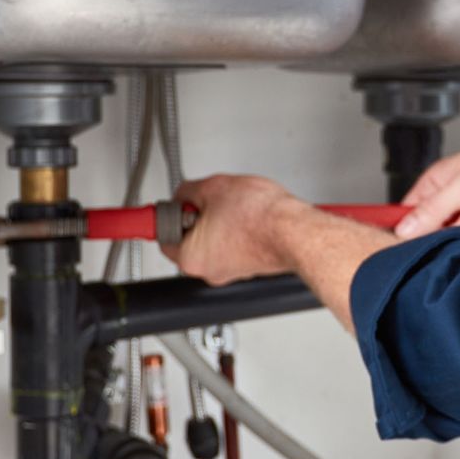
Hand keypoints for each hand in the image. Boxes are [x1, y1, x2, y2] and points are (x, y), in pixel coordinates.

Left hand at [162, 174, 299, 286]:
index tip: (172, 207)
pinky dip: (239, 230)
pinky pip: (236, 245)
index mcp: (190, 257)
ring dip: (221, 222)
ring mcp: (232, 271)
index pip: (164, 236)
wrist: (295, 231)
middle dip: (199, 216)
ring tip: (236, 206)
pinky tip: (249, 216)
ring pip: (215, 241)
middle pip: (191, 239)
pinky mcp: (251, 266)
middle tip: (211, 200)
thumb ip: (188, 191)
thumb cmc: (259, 217)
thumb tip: (184, 193)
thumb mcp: (212, 187)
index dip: (170, 214)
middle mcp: (210, 271)